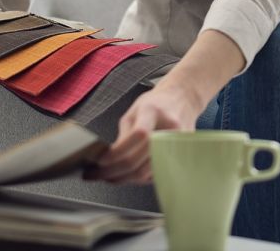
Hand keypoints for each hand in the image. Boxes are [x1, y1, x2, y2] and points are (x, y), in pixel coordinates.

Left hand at [83, 76, 205, 184]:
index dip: (117, 153)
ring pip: (146, 173)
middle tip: (97, 174)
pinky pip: (154, 174)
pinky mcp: (179, 156)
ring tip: (108, 176)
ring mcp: (177, 143)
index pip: (137, 136)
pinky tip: (126, 174)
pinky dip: (137, 178)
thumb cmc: (157, 104)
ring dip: (123, 179)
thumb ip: (123, 134)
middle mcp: (169, 128)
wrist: (182, 100)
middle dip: (113, 172)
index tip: (100, 161)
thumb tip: (108, 159)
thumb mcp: (134, 111)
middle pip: (140, 160)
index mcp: (154, 112)